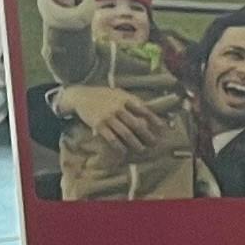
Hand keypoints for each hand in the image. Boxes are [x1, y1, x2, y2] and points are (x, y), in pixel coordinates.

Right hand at [54, 81, 174, 155]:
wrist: (81, 96)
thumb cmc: (104, 95)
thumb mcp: (119, 93)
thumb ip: (133, 100)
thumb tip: (150, 110)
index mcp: (126, 99)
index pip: (144, 110)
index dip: (155, 120)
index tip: (163, 128)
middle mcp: (118, 108)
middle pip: (137, 124)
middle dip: (147, 135)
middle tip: (155, 143)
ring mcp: (108, 117)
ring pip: (125, 133)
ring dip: (135, 143)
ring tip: (142, 149)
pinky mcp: (98, 125)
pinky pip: (111, 138)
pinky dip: (118, 145)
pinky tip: (123, 151)